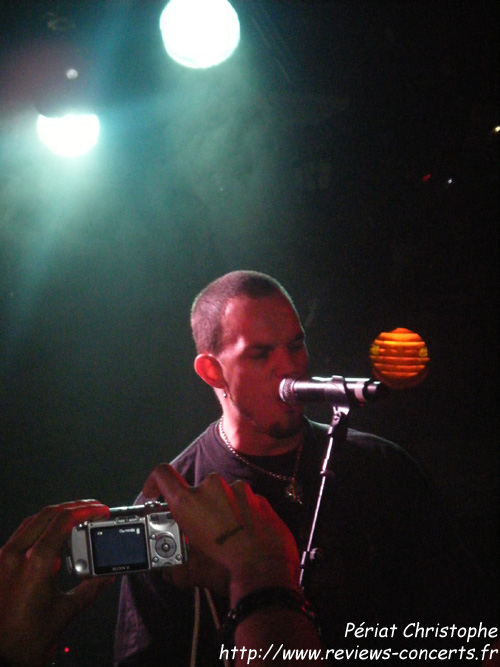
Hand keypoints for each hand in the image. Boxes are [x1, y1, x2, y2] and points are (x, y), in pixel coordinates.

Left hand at [0, 500, 110, 666]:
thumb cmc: (23, 641)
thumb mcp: (64, 613)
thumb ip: (90, 589)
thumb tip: (106, 576)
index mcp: (36, 563)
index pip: (63, 520)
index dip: (86, 510)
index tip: (101, 511)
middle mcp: (17, 554)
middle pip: (48, 513)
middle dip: (74, 506)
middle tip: (93, 509)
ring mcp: (4, 558)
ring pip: (32, 521)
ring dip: (56, 515)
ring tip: (76, 518)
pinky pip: (22, 534)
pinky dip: (41, 528)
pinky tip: (53, 537)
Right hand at [143, 465, 299, 602]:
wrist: (268, 572)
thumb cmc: (225, 569)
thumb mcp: (193, 572)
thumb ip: (176, 568)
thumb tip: (170, 572)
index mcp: (189, 501)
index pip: (163, 475)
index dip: (154, 482)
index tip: (154, 493)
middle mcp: (213, 486)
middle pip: (197, 492)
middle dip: (198, 509)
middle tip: (204, 534)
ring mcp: (239, 489)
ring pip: (223, 496)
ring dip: (222, 511)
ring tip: (230, 538)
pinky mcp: (260, 498)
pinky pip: (244, 503)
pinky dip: (242, 515)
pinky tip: (247, 536)